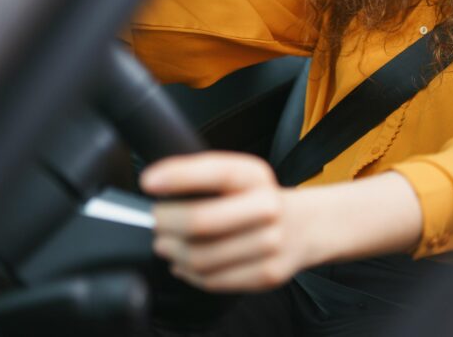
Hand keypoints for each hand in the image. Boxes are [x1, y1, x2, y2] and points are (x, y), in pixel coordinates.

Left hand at [140, 151, 310, 291]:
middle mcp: (267, 207)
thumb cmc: (256, 199)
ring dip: (173, 251)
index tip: (149, 182)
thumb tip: (156, 187)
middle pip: (200, 221)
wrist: (303, 226)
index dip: (179, 176)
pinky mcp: (267, 274)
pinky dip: (189, 273)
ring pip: (201, 257)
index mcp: (256, 176)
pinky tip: (185, 262)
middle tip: (155, 221)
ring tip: (166, 243)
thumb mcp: (239, 176)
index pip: (217, 171)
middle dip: (166, 222)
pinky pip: (212, 280)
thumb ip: (203, 177)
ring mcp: (270, 243)